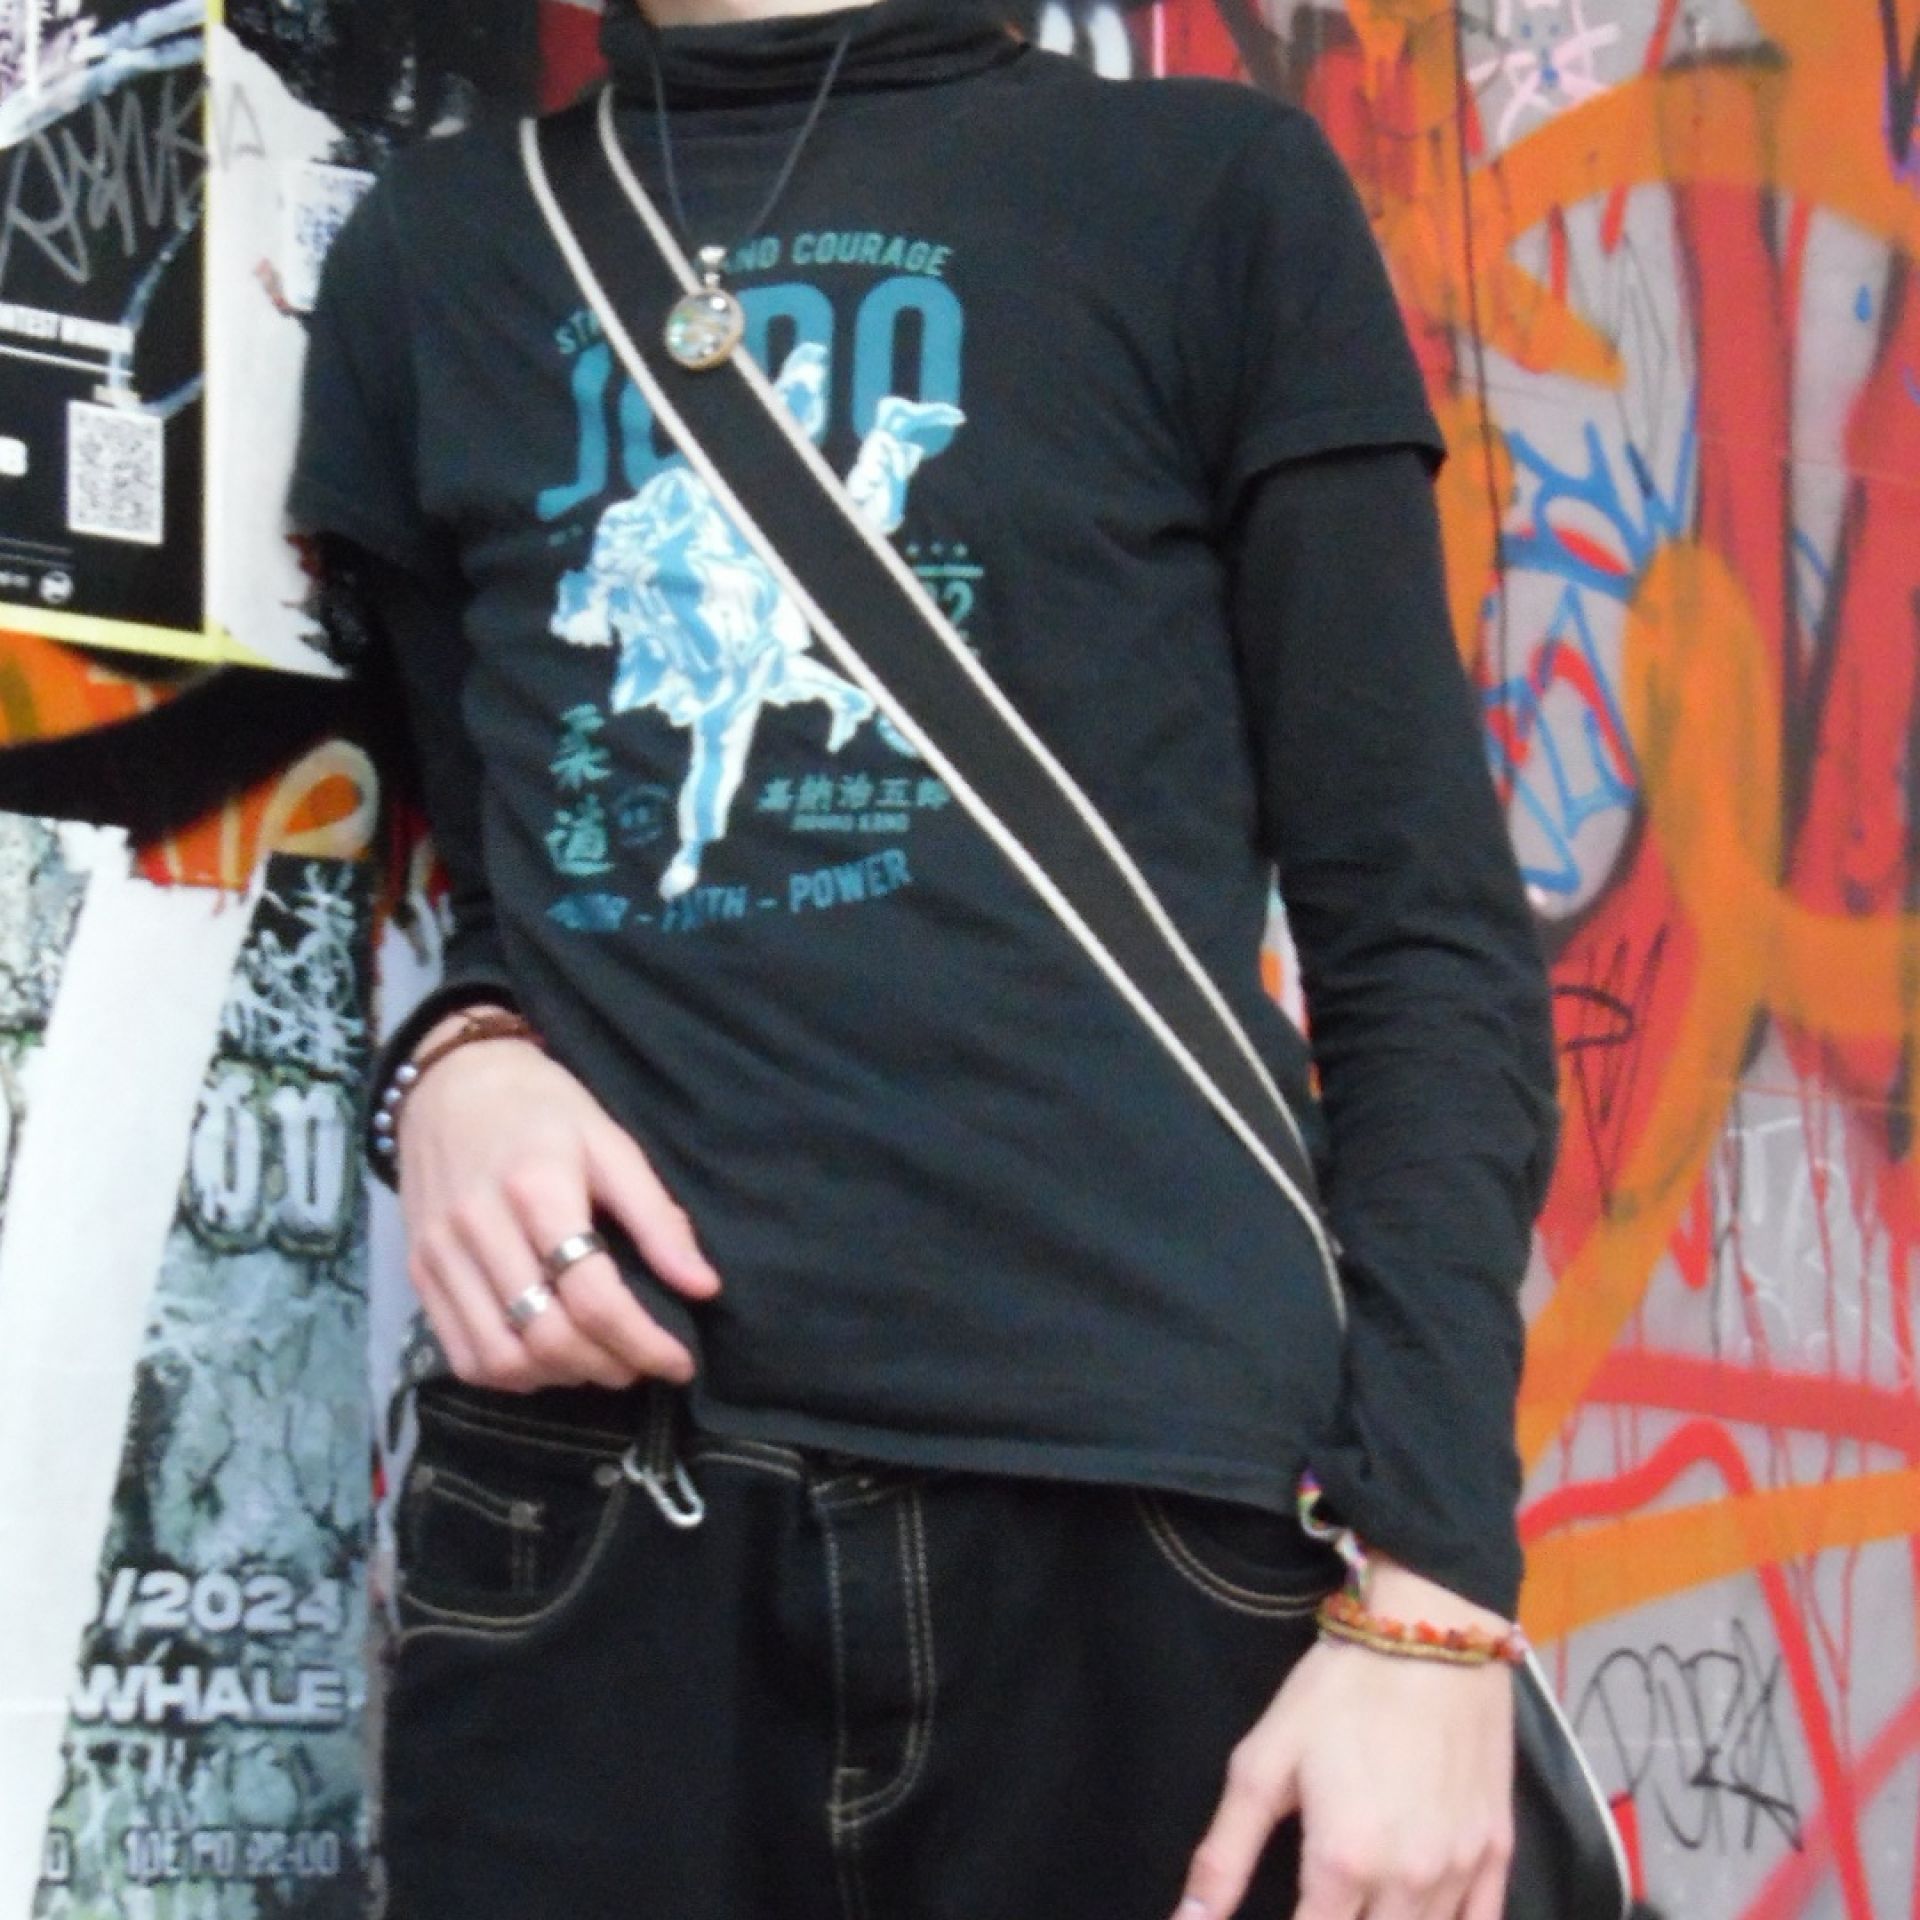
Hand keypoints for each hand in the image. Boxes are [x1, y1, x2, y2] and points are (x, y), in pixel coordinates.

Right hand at [394, 1009, 720, 1392]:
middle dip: (608, 1365)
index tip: (680, 1360)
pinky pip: (463, 1355)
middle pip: (547, 1335)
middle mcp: (480, 1228)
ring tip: (599, 1361)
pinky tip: (546, 1357)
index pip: (592, 1294)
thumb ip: (657, 1217)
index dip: (643, 1341)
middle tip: (643, 1361)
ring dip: (560, 1376)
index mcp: (536, 1189)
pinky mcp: (418, 1274)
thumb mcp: (611, 1144)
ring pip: (502, 1359)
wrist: (450, 1083)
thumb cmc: (543, 1111)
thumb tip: (703, 1286)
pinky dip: (511, 1375)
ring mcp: (440, 1256)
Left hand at [1175, 1558, 1515, 1919]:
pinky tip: (1418, 1914)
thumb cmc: (1339, 1691)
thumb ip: (1224, 1853)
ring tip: (1354, 1906)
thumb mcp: (1264, 1761)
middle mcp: (1408, 1885)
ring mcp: (1461, 1872)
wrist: (1433, 1634)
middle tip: (1319, 1904)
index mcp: (1343, 1864)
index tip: (1281, 1915)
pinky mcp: (1498, 1852)